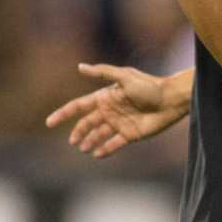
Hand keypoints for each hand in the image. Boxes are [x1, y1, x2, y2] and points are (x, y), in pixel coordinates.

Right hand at [44, 63, 186, 157]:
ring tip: (83, 149)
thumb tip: (79, 67)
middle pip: (87, 123)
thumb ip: (102, 73)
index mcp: (105, 97)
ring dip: (89, 142)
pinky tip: (97, 155)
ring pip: (98, 135)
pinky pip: (114, 144)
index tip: (49, 122)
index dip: (64, 113)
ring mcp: (119, 123)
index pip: (79, 106)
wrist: (171, 99)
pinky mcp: (130, 134)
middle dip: (78, 132)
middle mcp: (110, 111)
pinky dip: (105, 150)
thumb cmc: (149, 85)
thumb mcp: (125, 76)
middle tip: (72, 142)